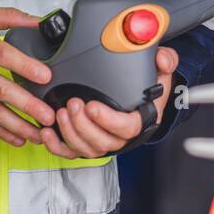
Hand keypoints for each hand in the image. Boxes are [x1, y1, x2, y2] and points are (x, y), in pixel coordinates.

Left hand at [39, 46, 179, 158]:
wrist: (142, 96)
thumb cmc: (149, 84)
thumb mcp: (161, 68)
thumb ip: (165, 60)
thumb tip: (162, 61)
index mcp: (141, 120)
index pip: (127, 128)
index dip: (108, 121)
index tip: (92, 106)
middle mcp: (122, 137)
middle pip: (103, 142)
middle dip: (83, 125)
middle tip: (73, 103)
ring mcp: (104, 142)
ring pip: (86, 149)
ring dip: (70, 133)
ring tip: (60, 112)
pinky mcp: (87, 144)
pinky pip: (71, 153)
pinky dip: (57, 146)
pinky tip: (48, 132)